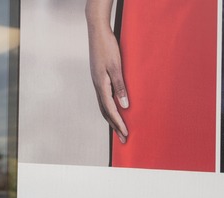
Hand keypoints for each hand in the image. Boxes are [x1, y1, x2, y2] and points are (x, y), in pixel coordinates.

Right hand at [86, 0, 128, 142]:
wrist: (97, 31)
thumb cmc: (108, 47)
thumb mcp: (116, 67)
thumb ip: (120, 87)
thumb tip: (125, 106)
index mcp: (101, 85)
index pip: (110, 110)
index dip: (119, 123)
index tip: (126, 135)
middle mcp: (97, 86)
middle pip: (105, 112)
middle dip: (115, 126)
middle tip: (124, 140)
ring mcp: (97, 82)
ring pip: (103, 107)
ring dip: (112, 119)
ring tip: (119, 130)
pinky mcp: (99, 78)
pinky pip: (104, 98)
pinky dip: (109, 109)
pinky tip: (114, 110)